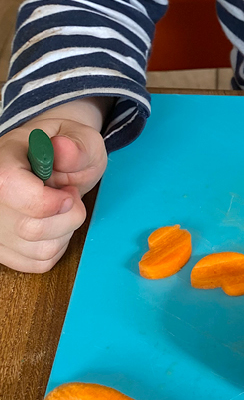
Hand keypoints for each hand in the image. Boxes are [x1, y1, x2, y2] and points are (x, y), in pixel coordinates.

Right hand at [0, 98, 109, 272]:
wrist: (54, 160)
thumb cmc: (65, 149)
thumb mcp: (80, 138)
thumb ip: (77, 147)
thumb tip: (64, 149)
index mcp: (1, 162)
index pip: (8, 187)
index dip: (47, 199)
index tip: (68, 193)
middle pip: (30, 228)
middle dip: (68, 215)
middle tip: (70, 195)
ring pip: (38, 249)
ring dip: (66, 231)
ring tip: (62, 208)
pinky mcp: (3, 249)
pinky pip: (39, 261)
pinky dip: (57, 246)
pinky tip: (54, 224)